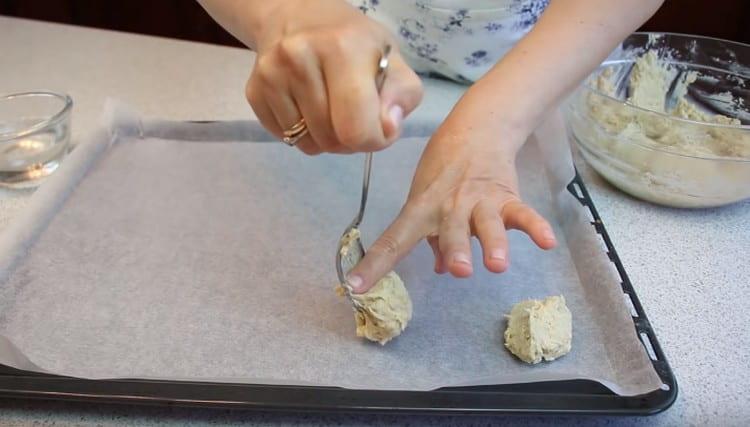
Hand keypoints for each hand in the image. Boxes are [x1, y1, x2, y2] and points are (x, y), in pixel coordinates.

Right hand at [247, 0, 422, 154]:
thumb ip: (402, 96)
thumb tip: (387, 128)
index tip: (378, 126)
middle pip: (332, 140)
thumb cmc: (353, 41)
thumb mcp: (392, 58)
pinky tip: (308, 105)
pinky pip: (286, 138)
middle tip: (354, 114)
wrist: (297, 16)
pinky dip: (303, 133)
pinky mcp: (254, 91)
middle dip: (350, 139)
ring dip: (326, 138)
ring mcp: (271, 75)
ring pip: (308, 144)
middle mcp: (299, 58)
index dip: (374, 140)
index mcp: (342, 48)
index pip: (357, 129)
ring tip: (331, 108)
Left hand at [346, 105, 556, 292]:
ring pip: (486, 223)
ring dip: (492, 243)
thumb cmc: (442, 172)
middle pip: (450, 230)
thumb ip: (433, 239)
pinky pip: (523, 213)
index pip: (393, 240)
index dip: (374, 265)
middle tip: (458, 271)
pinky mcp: (507, 195)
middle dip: (455, 249)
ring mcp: (480, 201)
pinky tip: (547, 242)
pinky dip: (536, 226)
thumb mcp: (425, 200)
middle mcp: (449, 206)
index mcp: (421, 209)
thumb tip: (440, 269)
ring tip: (497, 264)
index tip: (355, 287)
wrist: (476, 129)